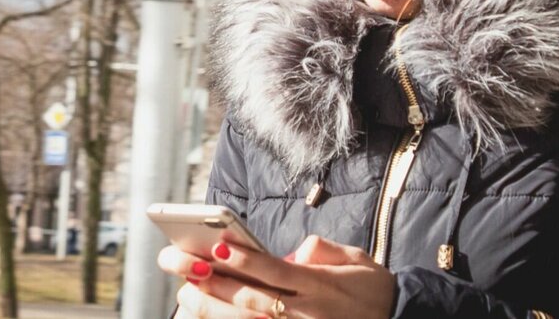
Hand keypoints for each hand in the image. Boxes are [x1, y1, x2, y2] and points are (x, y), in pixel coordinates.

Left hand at [160, 236, 394, 318]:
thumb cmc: (371, 288)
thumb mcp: (358, 260)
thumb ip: (325, 251)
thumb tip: (299, 250)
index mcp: (320, 286)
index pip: (277, 272)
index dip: (248, 260)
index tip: (220, 246)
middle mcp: (307, 312)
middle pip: (254, 299)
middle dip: (218, 284)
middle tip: (187, 266)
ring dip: (215, 309)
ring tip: (188, 291)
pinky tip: (210, 316)